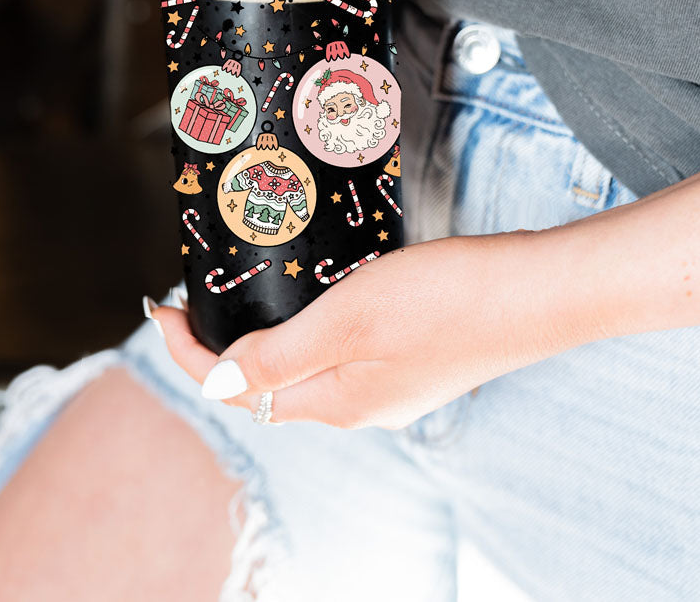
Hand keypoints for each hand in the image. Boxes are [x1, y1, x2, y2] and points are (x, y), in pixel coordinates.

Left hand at [150, 233, 555, 429]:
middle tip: (195, 296)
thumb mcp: (347, 320)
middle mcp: (357, 406)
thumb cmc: (445, 299)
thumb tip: (216, 385)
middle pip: (266, 383)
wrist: (538, 292)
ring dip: (263, 336)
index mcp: (334, 402)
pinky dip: (306, 327)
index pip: (235, 388)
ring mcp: (388, 386)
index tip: (161, 306)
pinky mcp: (411, 360)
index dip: (188, 352)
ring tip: (244, 292)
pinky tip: (312, 294)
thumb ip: (279, 357)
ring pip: (302, 367)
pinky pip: (338, 352)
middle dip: (220, 346)